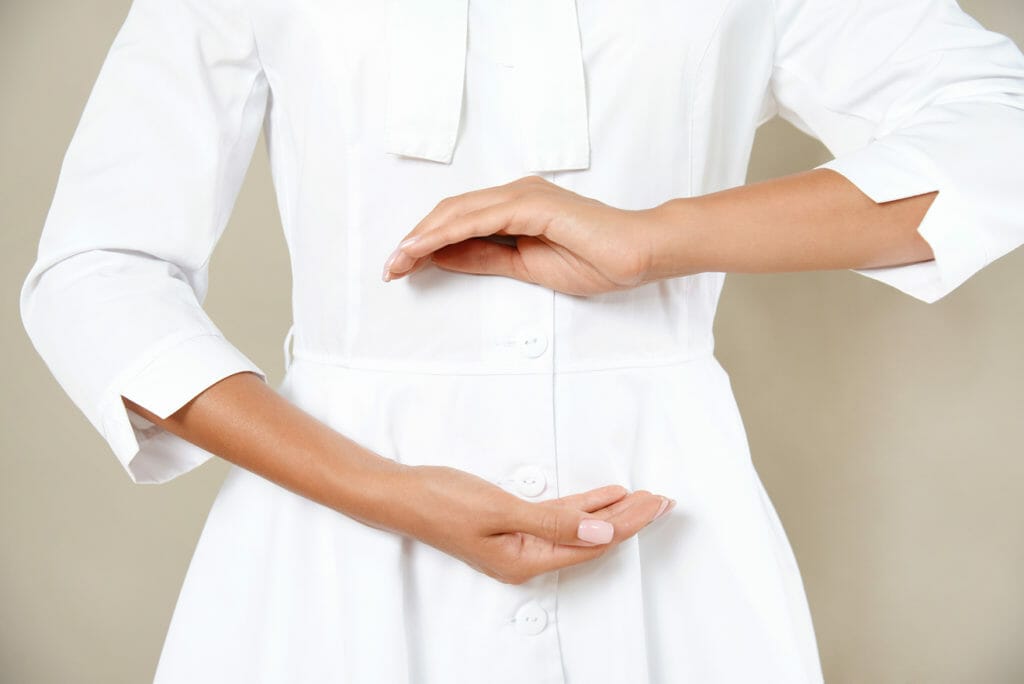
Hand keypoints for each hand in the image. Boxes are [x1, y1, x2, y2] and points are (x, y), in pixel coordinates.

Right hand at [369, 463, 674, 584]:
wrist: (402, 492)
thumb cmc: (442, 501)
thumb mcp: (501, 511)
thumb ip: (555, 523)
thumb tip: (602, 535)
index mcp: (525, 561)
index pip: (590, 544)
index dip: (627, 524)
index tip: (655, 504)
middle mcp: (527, 557)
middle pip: (590, 539)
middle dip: (629, 519)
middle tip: (662, 499)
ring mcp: (520, 542)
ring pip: (578, 527)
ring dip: (611, 512)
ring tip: (644, 498)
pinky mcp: (512, 524)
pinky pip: (559, 517)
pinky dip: (584, 505)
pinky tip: (605, 496)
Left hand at [380, 175, 662, 294]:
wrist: (639, 255)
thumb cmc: (596, 260)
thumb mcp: (526, 267)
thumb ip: (486, 258)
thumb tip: (443, 258)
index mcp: (516, 206)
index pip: (459, 221)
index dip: (426, 242)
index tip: (401, 267)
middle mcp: (516, 193)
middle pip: (450, 212)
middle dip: (414, 240)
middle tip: (389, 268)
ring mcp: (524, 194)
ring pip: (458, 212)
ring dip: (422, 238)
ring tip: (397, 261)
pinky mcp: (533, 203)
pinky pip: (480, 218)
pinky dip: (448, 233)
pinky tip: (425, 249)